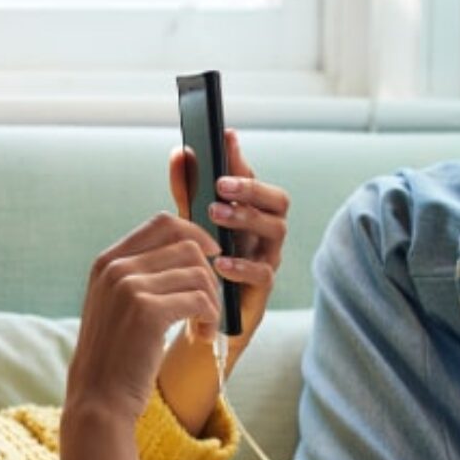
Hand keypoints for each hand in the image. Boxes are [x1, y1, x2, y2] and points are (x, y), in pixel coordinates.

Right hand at [65, 212, 222, 426]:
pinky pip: (200, 299)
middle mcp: (116, 268)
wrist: (99, 398)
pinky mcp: (148, 311)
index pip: (163, 223)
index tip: (211, 258)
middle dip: (209, 274)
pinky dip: (211, 318)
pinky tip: (204, 336)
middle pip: (187, 245)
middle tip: (210, 305)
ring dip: (212, 300)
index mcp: (107, 262)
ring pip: (198, 272)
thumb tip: (188, 248)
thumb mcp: (116, 305)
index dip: (195, 234)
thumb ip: (138, 275)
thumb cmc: (115, 356)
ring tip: (206, 326)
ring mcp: (129, 287)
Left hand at [160, 130, 289, 432]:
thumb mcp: (186, 227)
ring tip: (217, 215)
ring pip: (277, 229)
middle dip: (252, 187)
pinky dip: (242, 264)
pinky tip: (220, 261)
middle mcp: (263, 233)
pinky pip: (263, 272)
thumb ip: (186, 192)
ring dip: (247, 218)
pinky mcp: (260, 290)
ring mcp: (266, 259)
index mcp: (248, 212)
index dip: (241, 157)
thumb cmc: (196, 267)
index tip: (224, 135)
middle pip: (278, 200)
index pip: (251, 178)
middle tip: (221, 185)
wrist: (195, 323)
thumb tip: (181, 152)